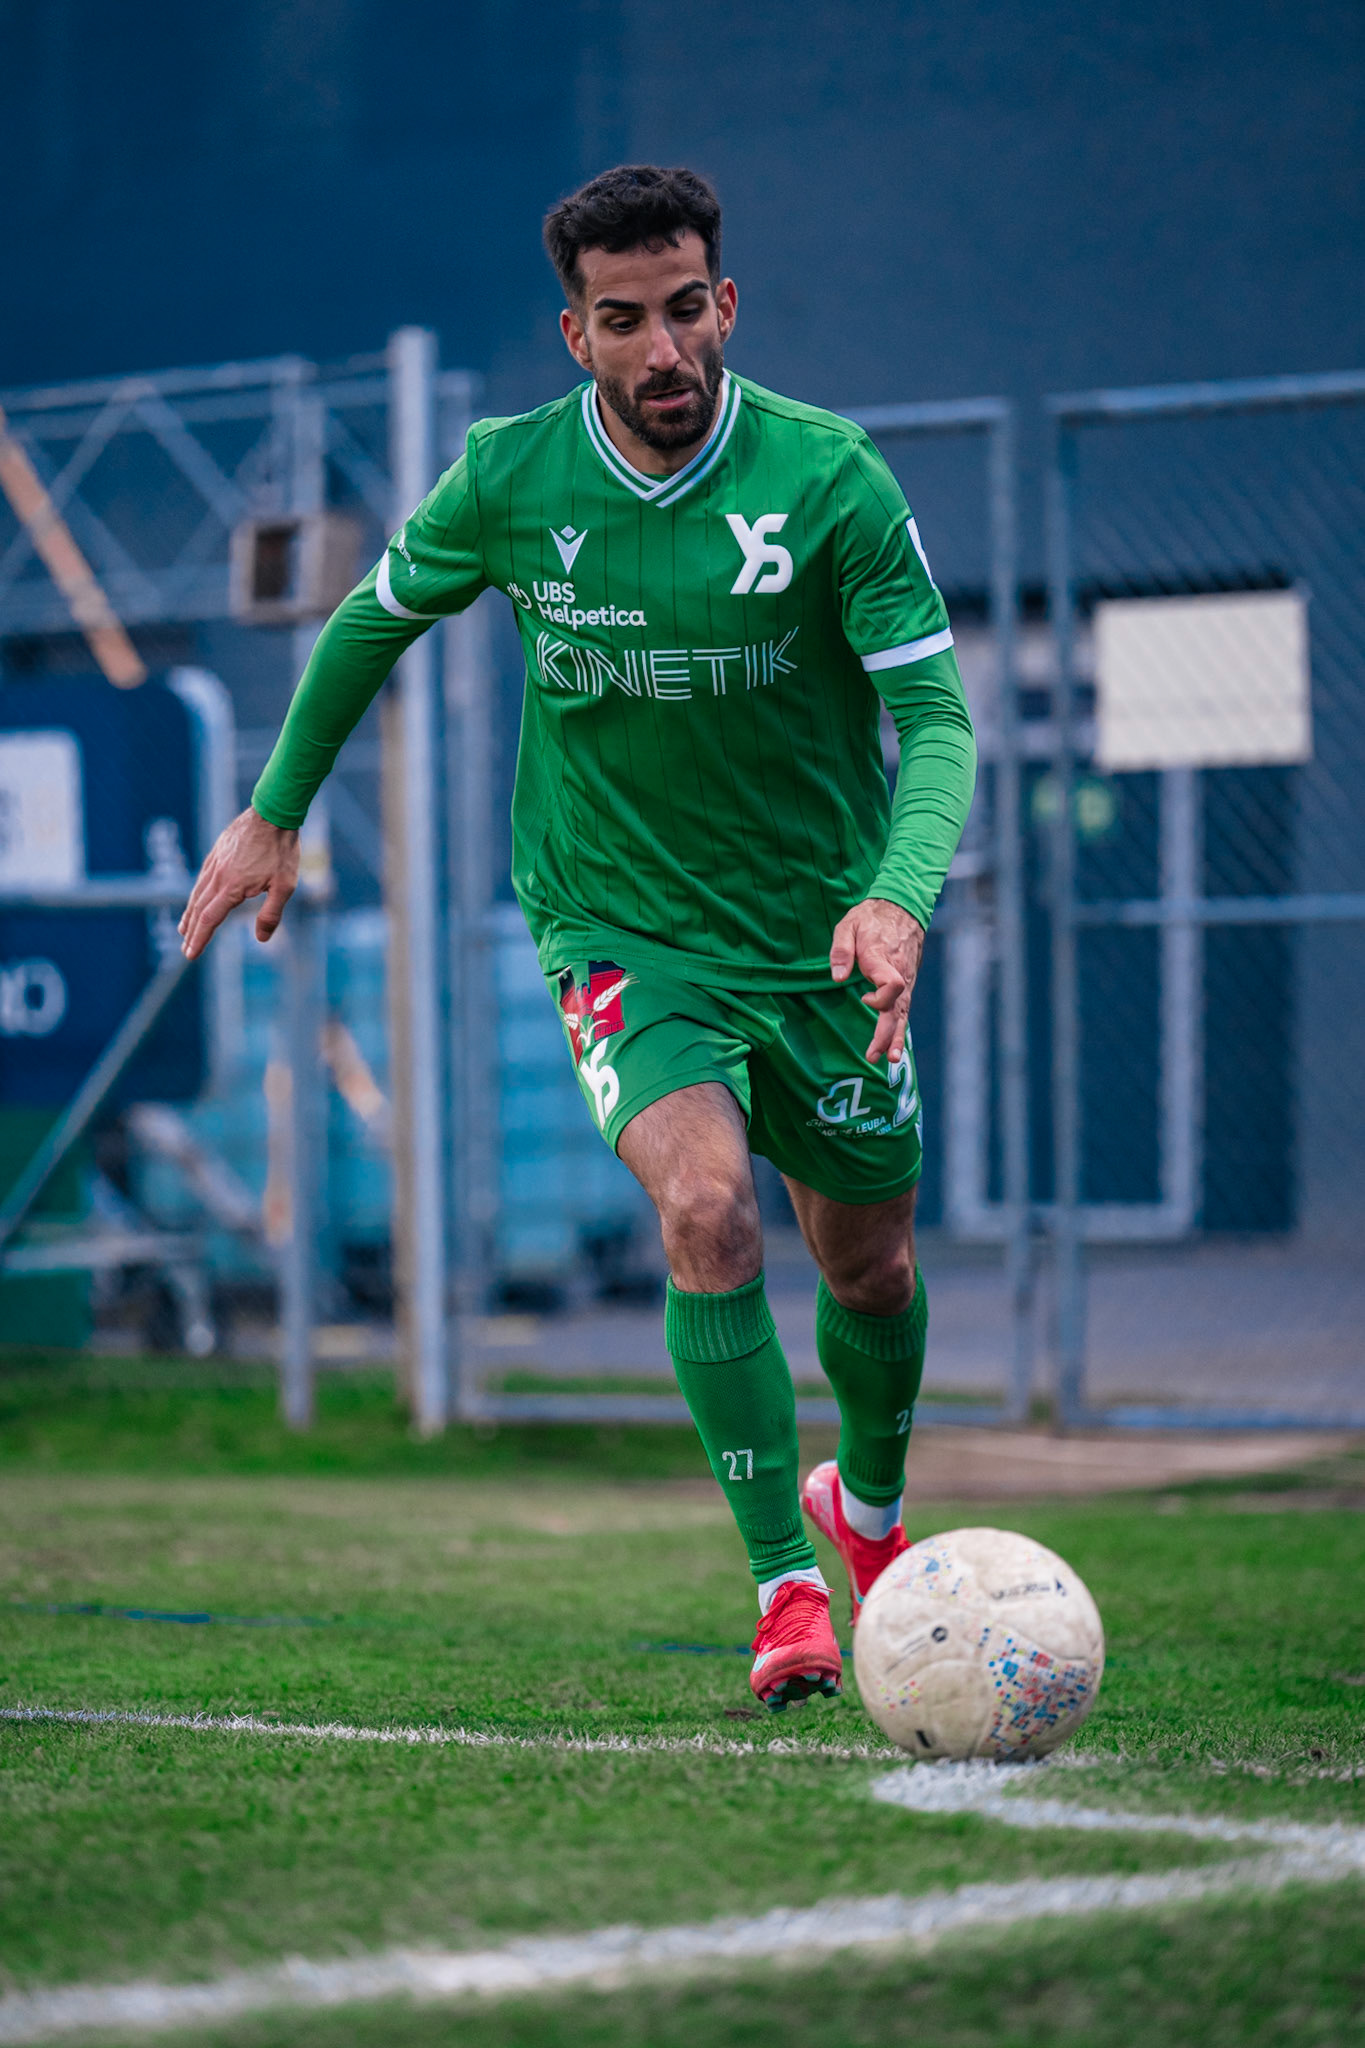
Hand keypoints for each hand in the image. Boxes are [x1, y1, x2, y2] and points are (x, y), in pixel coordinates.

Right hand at [178, 807, 299, 959]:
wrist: (272, 813)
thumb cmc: (282, 850)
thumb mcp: (286, 886)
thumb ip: (271, 913)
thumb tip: (262, 938)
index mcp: (232, 887)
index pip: (210, 919)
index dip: (200, 939)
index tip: (190, 955)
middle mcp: (218, 876)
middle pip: (199, 909)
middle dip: (191, 932)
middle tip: (185, 949)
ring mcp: (215, 862)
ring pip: (197, 893)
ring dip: (189, 914)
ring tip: (183, 930)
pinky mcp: (217, 852)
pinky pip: (202, 878)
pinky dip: (195, 894)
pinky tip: (196, 899)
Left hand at [829, 897, 924, 1064]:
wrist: (902, 908)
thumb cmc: (870, 917)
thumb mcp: (848, 924)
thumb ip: (841, 950)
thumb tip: (837, 978)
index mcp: (883, 958)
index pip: (890, 984)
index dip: (879, 997)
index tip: (863, 998)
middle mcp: (899, 973)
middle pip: (897, 1008)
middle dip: (886, 1033)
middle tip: (875, 1055)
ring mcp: (906, 981)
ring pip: (903, 1013)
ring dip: (894, 1037)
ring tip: (889, 1060)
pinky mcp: (906, 985)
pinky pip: (903, 1010)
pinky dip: (898, 1029)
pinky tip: (893, 1047)